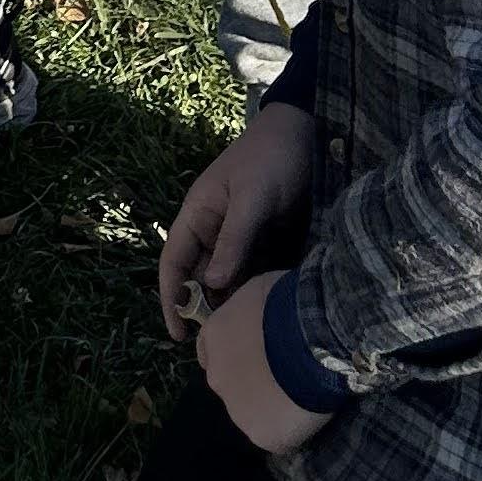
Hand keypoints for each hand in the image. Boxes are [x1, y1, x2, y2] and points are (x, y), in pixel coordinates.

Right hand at [158, 101, 314, 342]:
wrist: (309, 134)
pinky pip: (257, 274)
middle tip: (221, 346)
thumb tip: (212, 285)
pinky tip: (269, 314)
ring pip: (230, 281)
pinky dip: (258, 293)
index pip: (174, 263)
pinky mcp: (268, 242)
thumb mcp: (253, 196)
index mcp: (198, 215)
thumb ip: (234, 238)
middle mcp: (215, 231)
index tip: (178, 334)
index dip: (172, 298)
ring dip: (235, 305)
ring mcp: (242, 238)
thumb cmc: (272, 158)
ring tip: (247, 337)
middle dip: (206, 311)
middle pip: (201, 278)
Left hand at [197, 270, 319, 455]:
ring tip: (301, 394)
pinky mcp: (263, 436)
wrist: (314, 341)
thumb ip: (248, 311)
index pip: (211, 350)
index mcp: (213, 337)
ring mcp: (237, 411)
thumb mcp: (259, 290)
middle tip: (284, 372)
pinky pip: (276, 435)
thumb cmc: (289, 304)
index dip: (236, 351)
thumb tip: (257, 316)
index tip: (258, 350)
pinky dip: (290, 428)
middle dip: (251, 379)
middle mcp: (216, 377)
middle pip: (230, 383)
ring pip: (251, 412)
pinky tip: (309, 414)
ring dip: (269, 406)